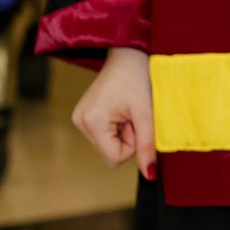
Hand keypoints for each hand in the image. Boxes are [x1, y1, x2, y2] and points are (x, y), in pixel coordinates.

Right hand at [70, 46, 155, 177]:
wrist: (128, 54)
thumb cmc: (138, 79)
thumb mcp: (146, 113)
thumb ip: (147, 145)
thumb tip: (149, 175)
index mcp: (92, 121)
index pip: (114, 158)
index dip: (132, 146)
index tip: (137, 123)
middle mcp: (81, 122)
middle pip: (110, 153)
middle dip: (127, 138)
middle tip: (133, 114)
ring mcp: (80, 118)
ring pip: (108, 145)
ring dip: (123, 132)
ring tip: (127, 109)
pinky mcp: (84, 115)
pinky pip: (104, 135)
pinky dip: (117, 127)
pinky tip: (121, 109)